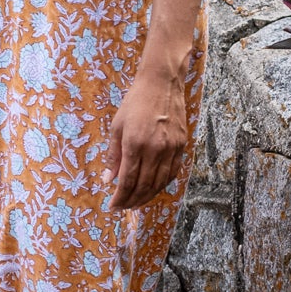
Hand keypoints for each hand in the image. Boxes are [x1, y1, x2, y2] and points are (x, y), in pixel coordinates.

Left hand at [107, 66, 188, 211]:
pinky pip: (173, 172)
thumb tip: (109, 180)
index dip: (120, 197)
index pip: (127, 181)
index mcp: (134, 144)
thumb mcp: (116, 127)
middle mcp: (154, 149)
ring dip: (148, 197)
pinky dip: (163, 185)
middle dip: (132, 201)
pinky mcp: (181, 145)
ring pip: (160, 183)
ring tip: (137, 204)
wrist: (161, 83)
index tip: (113, 206)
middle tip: (124, 208)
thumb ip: (113, 156)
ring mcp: (171, 148)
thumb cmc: (134, 103)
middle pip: (144, 186)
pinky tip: (154, 190)